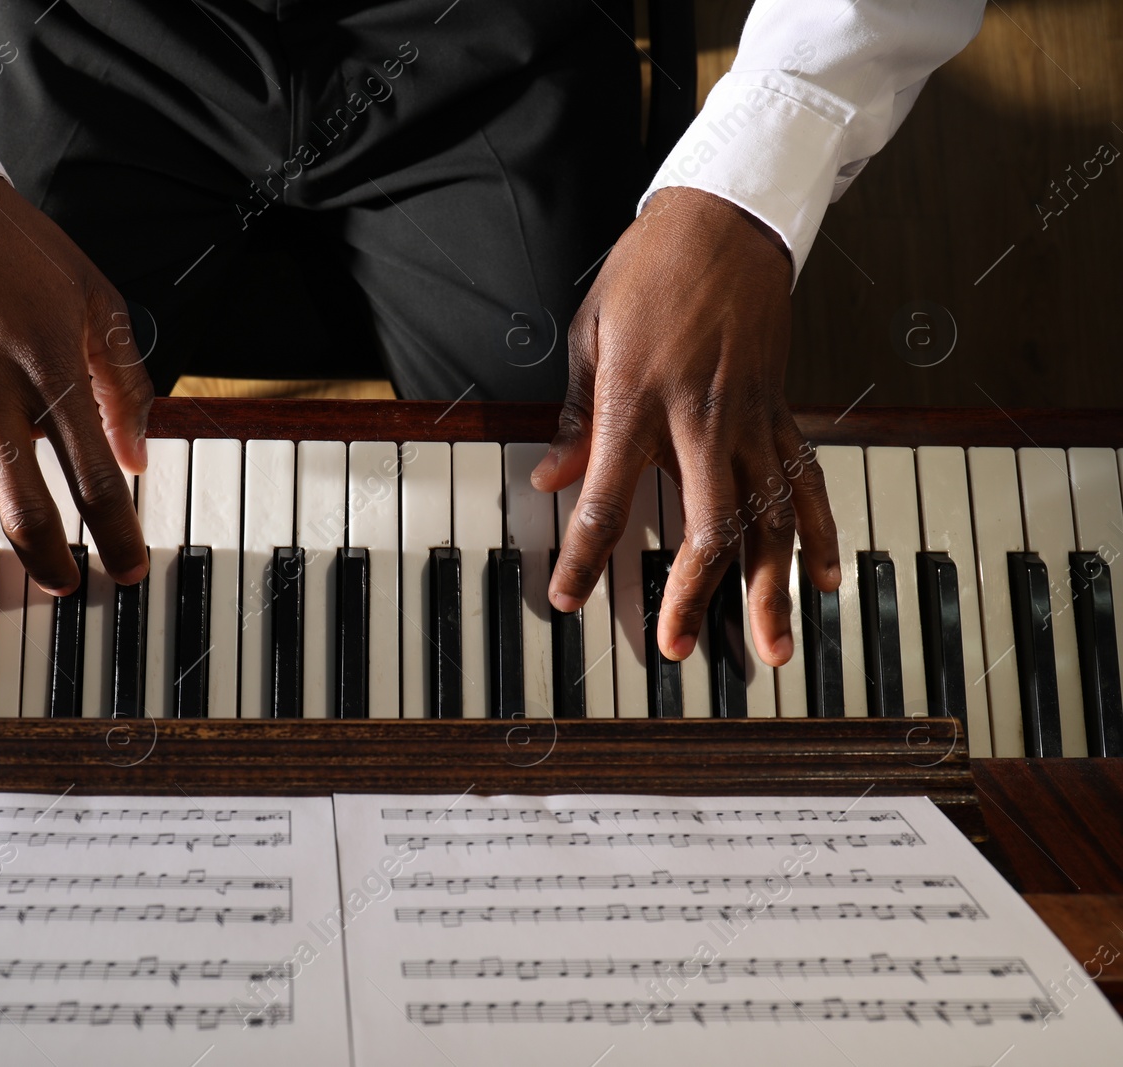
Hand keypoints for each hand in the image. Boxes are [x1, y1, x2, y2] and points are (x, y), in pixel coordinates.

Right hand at [0, 173, 151, 659]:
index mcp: (51, 369)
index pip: (94, 474)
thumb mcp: (101, 302)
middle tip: (73, 591)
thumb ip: (126, 385)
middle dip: (51, 562)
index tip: (136, 569)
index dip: (119, 531)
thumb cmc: (28, 257)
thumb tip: (141, 462)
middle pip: (21, 506)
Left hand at [533, 186, 839, 666]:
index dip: (583, 557)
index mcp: (637, 400)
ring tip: (773, 647)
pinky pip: (806, 480)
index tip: (567, 598)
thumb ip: (575, 417)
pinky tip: (825, 577)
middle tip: (676, 649)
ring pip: (769, 519)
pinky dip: (819, 532)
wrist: (726, 218)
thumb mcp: (591, 334)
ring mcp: (750, 418)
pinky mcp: (781, 410)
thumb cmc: (650, 269)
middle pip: (706, 528)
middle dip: (691, 597)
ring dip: (770, 589)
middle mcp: (699, 419)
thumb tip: (551, 476)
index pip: (604, 499)